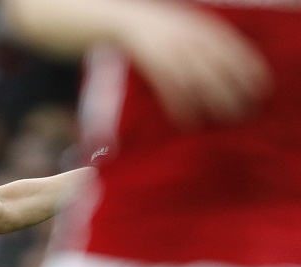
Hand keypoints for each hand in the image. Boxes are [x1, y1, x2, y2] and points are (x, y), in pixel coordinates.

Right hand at [116, 1, 271, 126]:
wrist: (130, 20)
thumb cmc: (167, 27)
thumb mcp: (197, 26)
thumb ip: (216, 42)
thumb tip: (242, 68)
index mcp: (207, 31)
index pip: (238, 54)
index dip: (252, 74)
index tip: (261, 92)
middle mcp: (193, 42)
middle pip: (221, 73)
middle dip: (235, 96)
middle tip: (244, 114)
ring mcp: (173, 55)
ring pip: (198, 85)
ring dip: (212, 106)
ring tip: (222, 121)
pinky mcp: (154, 67)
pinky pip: (171, 92)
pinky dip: (181, 109)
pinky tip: (189, 122)